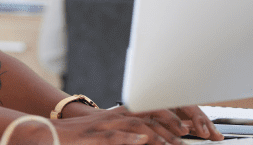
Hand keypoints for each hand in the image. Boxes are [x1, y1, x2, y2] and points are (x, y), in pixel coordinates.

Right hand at [39, 105, 222, 144]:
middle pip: (153, 115)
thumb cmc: (86, 138)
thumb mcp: (116, 135)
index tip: (196, 129)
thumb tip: (156, 140)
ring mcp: (109, 124)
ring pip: (139, 125)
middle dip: (176, 124)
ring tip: (176, 142)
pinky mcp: (98, 135)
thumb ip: (137, 136)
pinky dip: (131, 138)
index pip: (157, 111)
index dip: (178, 117)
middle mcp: (120, 115)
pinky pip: (117, 135)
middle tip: (193, 134)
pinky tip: (143, 141)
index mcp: (127, 114)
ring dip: (160, 134)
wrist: (55, 134)